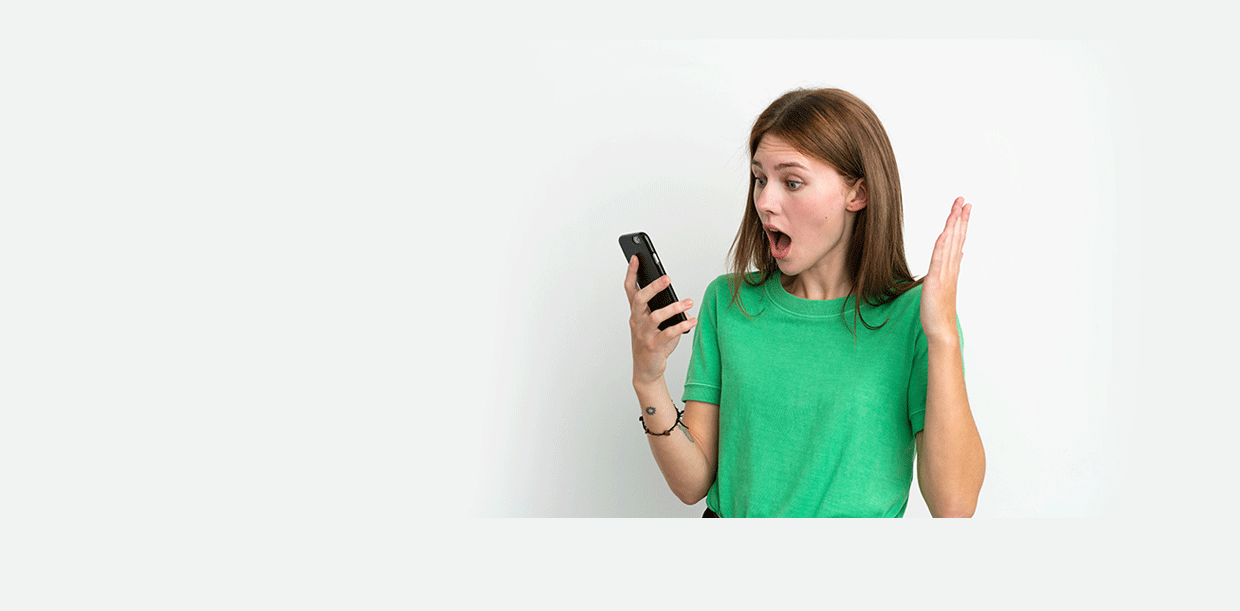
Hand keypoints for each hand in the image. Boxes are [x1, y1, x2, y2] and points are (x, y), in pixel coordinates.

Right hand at [624, 255, 697, 386]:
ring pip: (655, 317)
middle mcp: (637, 322)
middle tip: (667, 278)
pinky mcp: (653, 347)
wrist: (647, 371)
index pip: (630, 289)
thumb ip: (669, 313)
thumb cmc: (653, 345)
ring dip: (673, 308)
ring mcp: (643, 335)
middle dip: (653, 287)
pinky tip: (692, 322)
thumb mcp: (658, 325)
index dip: (632, 273)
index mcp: (636, 313)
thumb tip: (685, 307)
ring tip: (688, 303)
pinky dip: (681, 326)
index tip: (636, 258)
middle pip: (639, 299)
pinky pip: (667, 334)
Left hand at [921, 197, 970, 342]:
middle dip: (959, 218)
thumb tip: (959, 254)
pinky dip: (942, 246)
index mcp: (951, 268)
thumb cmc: (939, 310)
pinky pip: (939, 260)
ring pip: (950, 244)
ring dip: (953, 225)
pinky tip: (945, 233)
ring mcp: (944, 274)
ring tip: (958, 209)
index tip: (964, 207)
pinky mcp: (935, 281)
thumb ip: (951, 267)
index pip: (958, 240)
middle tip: (964, 200)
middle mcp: (951, 268)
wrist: (941, 329)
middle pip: (957, 238)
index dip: (960, 223)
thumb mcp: (944, 284)